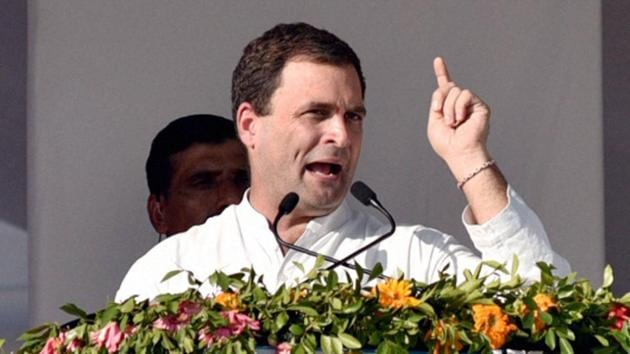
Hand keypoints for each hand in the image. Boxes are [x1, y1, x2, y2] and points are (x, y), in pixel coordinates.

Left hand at [427, 57, 490, 179]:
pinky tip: (461, 119)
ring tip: (453, 123)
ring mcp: (471, 104)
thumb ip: (437, 102)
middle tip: (444, 119)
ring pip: (455, 91)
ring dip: (449, 108)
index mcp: (448, 107)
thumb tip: (448, 86)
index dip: (442, 73)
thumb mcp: (434, 121)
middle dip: (440, 100)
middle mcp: (460, 104)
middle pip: (447, 87)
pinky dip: (459, 107)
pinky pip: (465, 95)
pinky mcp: (481, 106)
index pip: (445, 87)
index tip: (438, 60)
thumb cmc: (447, 143)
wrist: (460, 152)